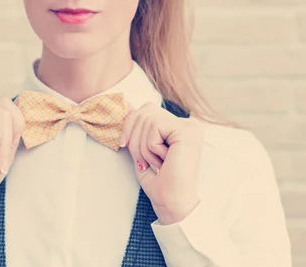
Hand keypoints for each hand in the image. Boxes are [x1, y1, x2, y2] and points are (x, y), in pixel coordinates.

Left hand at [119, 102, 203, 224]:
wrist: (172, 204)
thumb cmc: (159, 181)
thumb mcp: (143, 148)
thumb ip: (139, 128)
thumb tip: (126, 109)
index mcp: (178, 127)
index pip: (145, 109)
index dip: (129, 125)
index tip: (124, 145)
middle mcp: (188, 124)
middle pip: (143, 111)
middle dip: (134, 138)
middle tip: (146, 161)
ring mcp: (189, 127)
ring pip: (147, 119)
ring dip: (143, 147)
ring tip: (158, 163)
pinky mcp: (187, 131)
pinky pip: (154, 127)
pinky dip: (151, 147)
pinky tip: (164, 161)